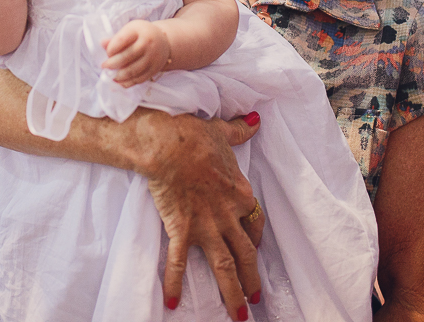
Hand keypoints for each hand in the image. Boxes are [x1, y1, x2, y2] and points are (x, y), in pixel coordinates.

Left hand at [102, 20, 170, 86]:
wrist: (163, 41)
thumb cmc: (141, 35)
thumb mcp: (130, 31)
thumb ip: (115, 38)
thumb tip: (101, 43)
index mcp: (139, 30)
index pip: (121, 40)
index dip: (111, 49)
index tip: (107, 53)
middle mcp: (147, 43)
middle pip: (126, 57)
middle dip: (112, 64)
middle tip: (104, 66)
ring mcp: (152, 57)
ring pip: (133, 70)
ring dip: (119, 76)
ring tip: (110, 76)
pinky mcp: (154, 69)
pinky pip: (140, 79)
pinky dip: (128, 82)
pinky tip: (120, 81)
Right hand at [132, 109, 263, 318]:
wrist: (168, 144)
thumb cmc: (193, 135)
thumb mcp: (221, 131)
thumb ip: (240, 130)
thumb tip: (255, 120)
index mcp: (239, 192)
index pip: (254, 221)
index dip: (256, 238)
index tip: (255, 249)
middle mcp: (228, 214)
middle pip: (246, 253)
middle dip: (252, 279)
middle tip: (256, 301)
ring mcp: (206, 224)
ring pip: (225, 265)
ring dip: (232, 292)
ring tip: (238, 315)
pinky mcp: (182, 229)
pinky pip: (179, 261)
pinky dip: (175, 282)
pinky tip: (172, 302)